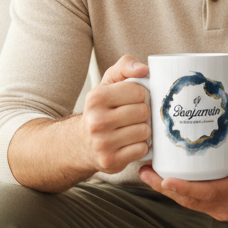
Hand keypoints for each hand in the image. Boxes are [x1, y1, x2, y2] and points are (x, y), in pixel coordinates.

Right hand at [80, 54, 152, 173]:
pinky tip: (130, 143)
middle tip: (133, 116)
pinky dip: (140, 146)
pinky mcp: (111, 161)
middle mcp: (97, 121)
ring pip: (144, 131)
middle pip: (143, 111)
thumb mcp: (108, 83)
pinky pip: (142, 149)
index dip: (141, 94)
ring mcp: (103, 143)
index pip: (138, 91)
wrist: (82, 142)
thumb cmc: (102, 108)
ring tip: (131, 129)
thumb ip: (125, 66)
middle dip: (143, 113)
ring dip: (143, 130)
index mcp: (96, 98)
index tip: (133, 99)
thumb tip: (144, 69)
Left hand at [139, 103, 227, 219]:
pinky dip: (178, 192)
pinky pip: (193, 202)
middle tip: (144, 171)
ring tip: (147, 173)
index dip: (184, 188)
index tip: (165, 180)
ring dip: (167, 190)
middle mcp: (226, 205)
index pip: (206, 193)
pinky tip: (163, 178)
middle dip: (164, 187)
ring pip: (188, 202)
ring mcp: (221, 209)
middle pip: (189, 200)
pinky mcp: (217, 208)